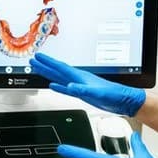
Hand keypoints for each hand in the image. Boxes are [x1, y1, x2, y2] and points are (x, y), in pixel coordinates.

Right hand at [30, 53, 146, 116]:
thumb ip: (83, 90)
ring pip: (60, 77)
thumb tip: (70, 87)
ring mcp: (80, 85)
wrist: (123, 101)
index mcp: (80, 76)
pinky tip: (54, 86)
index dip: (48, 62)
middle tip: (34, 60)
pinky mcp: (82, 92)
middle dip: (45, 65)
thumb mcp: (98, 93)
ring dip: (49, 73)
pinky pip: (66, 88)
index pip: (60, 67)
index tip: (38, 57)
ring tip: (39, 69)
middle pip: (57, 70)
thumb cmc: (113, 95)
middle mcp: (78, 78)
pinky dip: (59, 86)